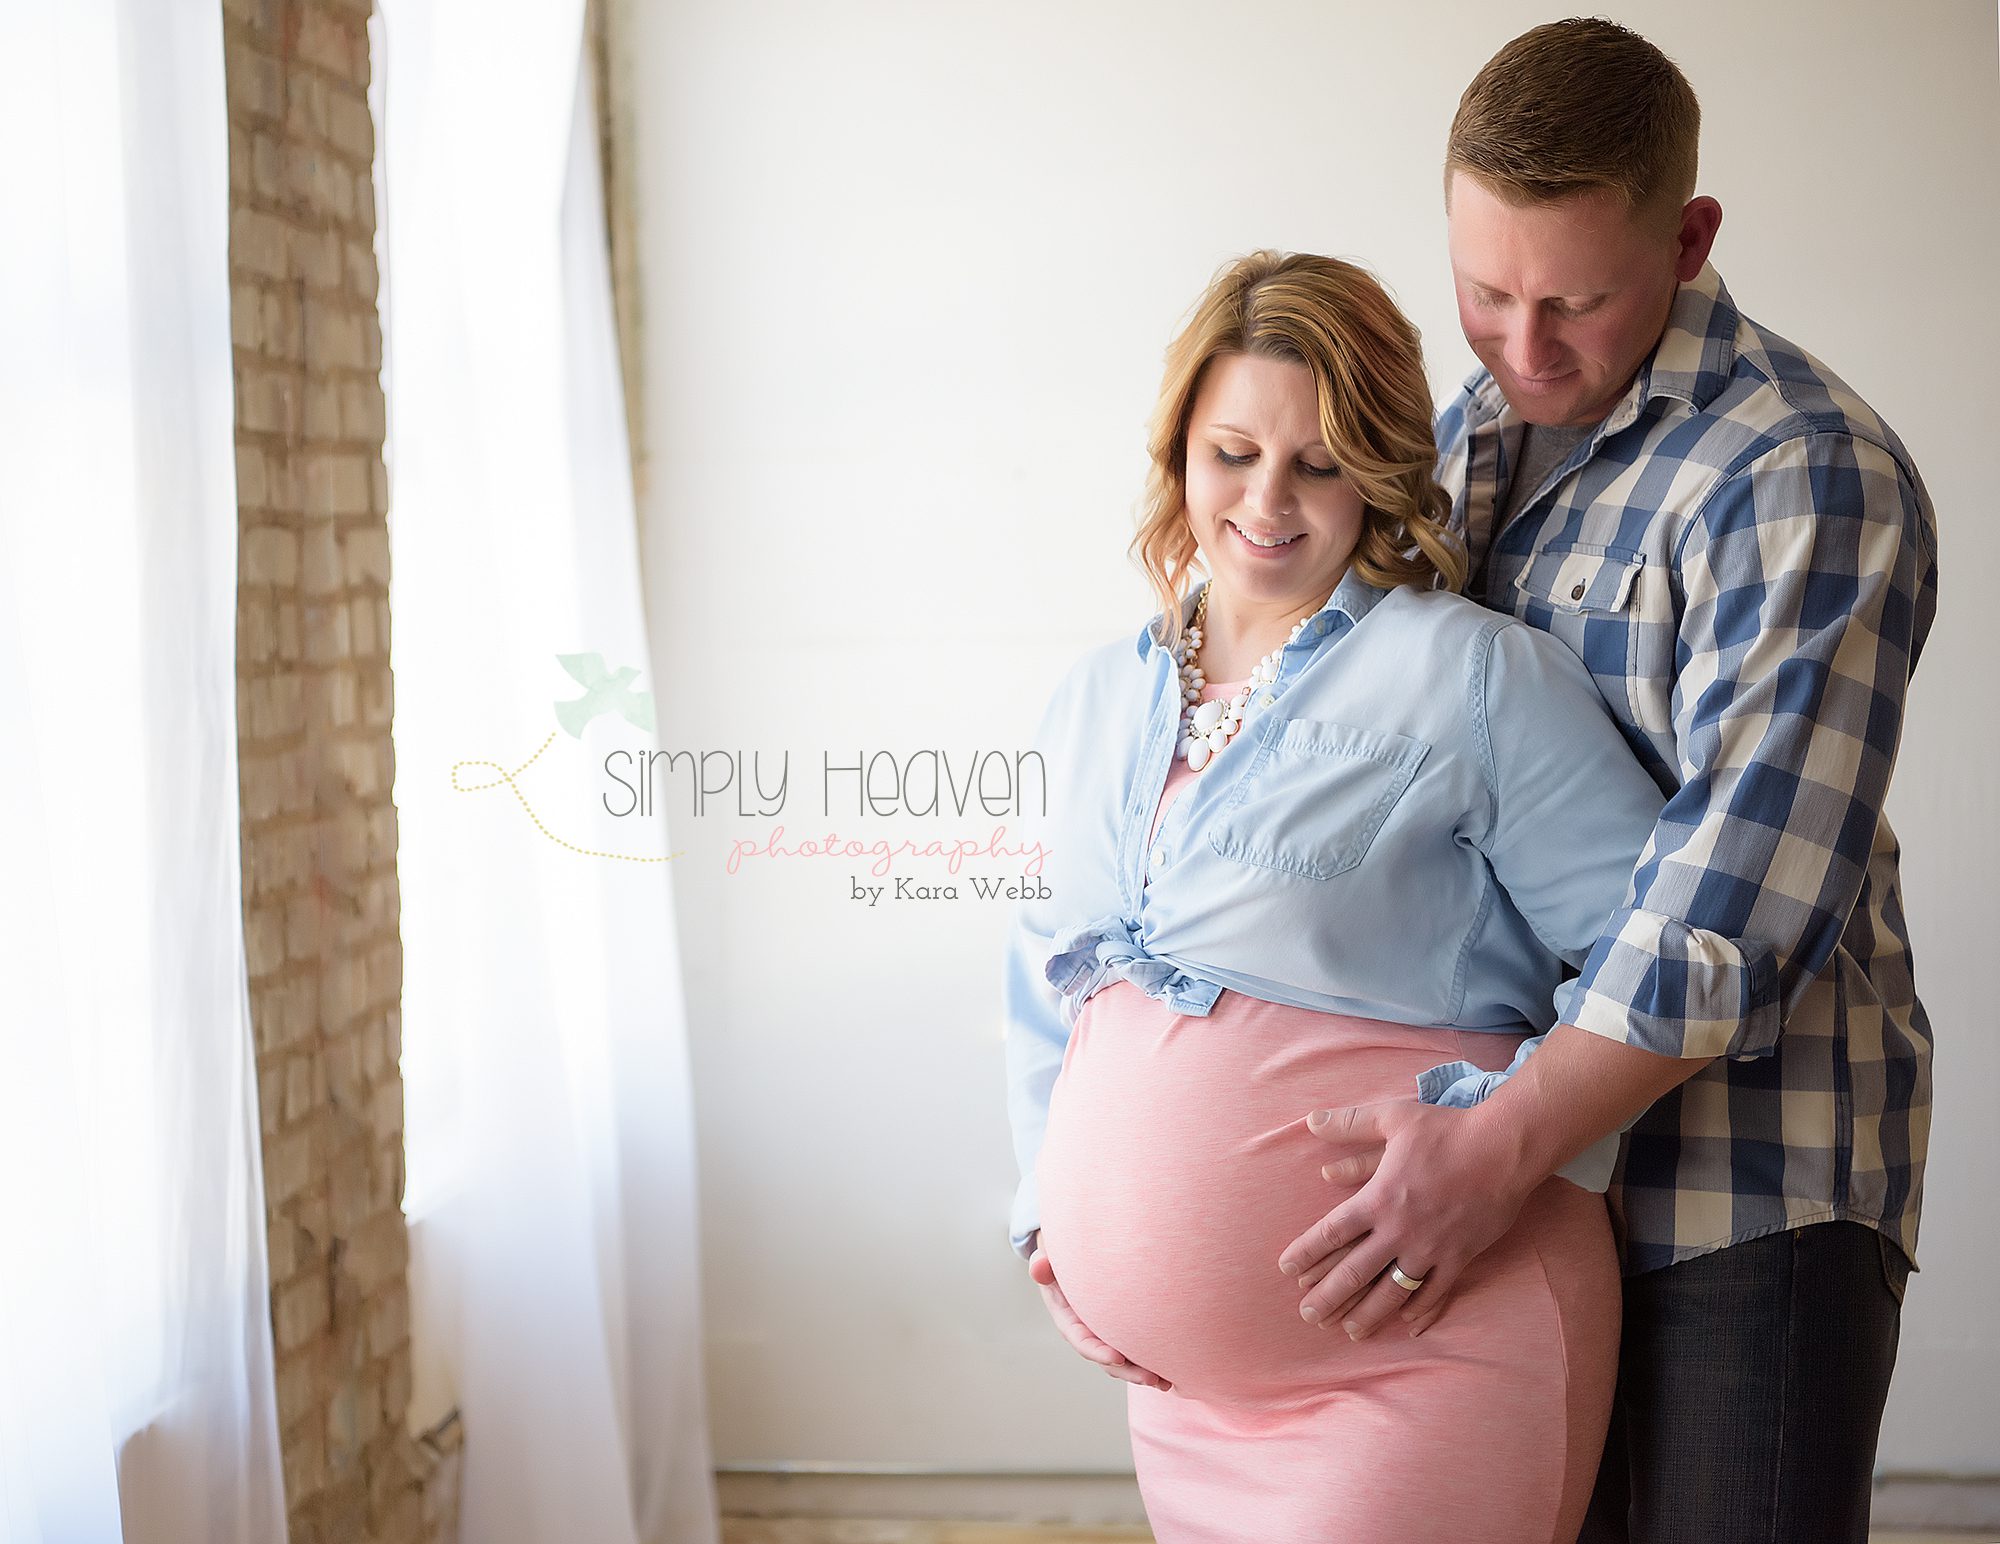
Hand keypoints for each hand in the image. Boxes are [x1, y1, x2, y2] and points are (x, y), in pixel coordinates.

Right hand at [1027, 1238, 1172, 1391]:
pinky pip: (1133, 1351)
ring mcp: (1103, 1335)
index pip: (1082, 1340)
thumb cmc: (1060, 1260)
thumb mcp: (1048, 1259)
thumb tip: (1038, 1267)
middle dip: (1128, 1371)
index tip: (1117, 1357)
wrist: (1071, 1262)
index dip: (1098, 1351)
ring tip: (1165, 1382)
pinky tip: (1170, 1370)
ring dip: (1141, 1373)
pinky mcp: (1118, 1332)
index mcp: (1068, 1320)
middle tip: (1151, 1378)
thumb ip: (1042, 1264)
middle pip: (1106, 1359)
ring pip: (1122, 1361)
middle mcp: (1086, 1333)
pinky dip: (1148, 1362)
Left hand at [1277, 1098, 1535, 1341]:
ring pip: (1393, 1292)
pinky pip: (1437, 1292)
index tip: (1287, 1270)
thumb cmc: (1447, 1130)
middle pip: (1354, 1272)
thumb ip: (1350, 1122)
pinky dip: (1422, 1310)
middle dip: (1328, 1297)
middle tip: (1308, 1316)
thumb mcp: (1393, 1117)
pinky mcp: (1460, 1257)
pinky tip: (1409, 1325)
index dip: (1306, 1253)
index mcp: (1378, 1198)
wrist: (1504, 1148)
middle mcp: (1399, 1230)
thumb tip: (1311, 1119)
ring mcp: (1431, 1248)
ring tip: (1349, 1331)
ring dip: (1369, 1314)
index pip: (1331, 1233)